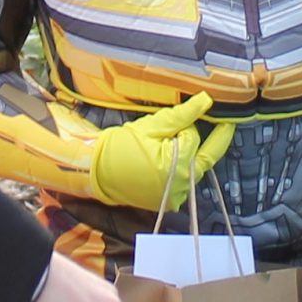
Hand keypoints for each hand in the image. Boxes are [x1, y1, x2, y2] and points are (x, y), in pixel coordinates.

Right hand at [88, 93, 236, 211]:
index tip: (174, 121)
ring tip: (163, 146)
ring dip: (187, 155)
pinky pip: (183, 181)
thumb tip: (206, 100)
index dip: (184, 126)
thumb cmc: (120, 148)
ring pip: (194, 168)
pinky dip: (179, 169)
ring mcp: (176, 197)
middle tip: (177, 132)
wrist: (95, 171)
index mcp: (179, 167)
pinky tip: (162, 162)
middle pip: (203, 156)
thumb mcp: (151, 126)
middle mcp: (182, 186)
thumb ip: (183, 114)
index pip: (194, 137)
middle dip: (195, 140)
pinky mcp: (169, 202)